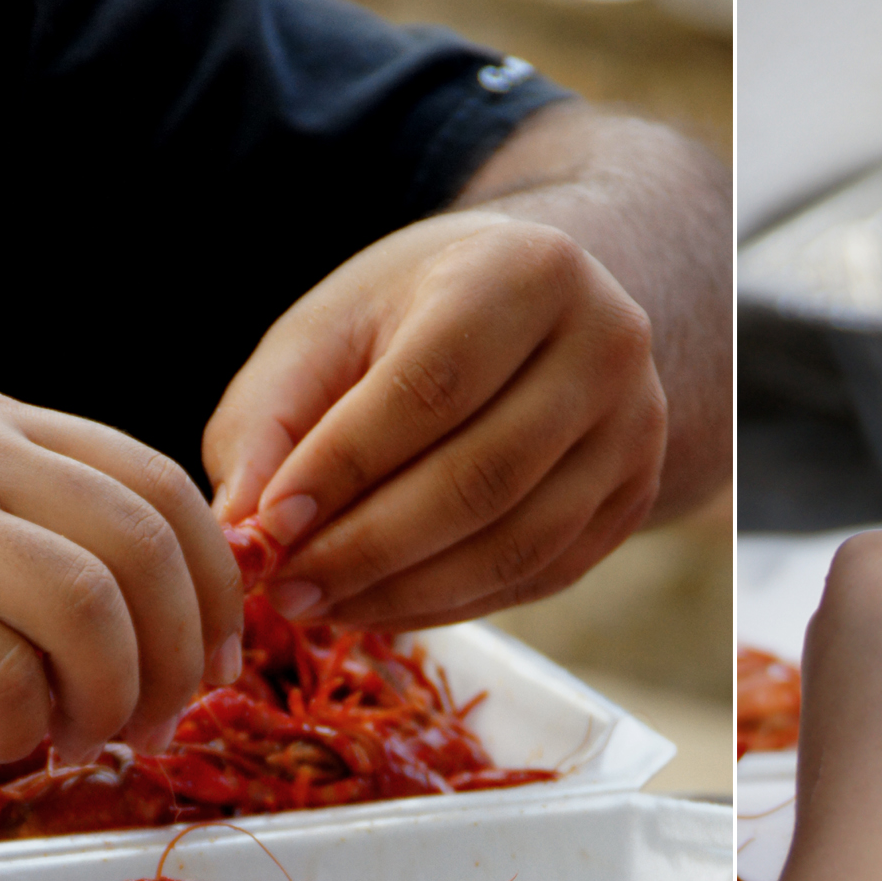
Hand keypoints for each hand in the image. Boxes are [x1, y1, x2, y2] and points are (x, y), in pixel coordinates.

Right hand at [0, 390, 243, 769]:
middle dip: (177, 660)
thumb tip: (209, 617)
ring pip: (88, 611)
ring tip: (74, 742)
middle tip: (156, 727)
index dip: (217, 589)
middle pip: (144, 549)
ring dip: (106, 702)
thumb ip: (76, 552)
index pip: (164, 488)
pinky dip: (18, 733)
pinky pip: (4, 676)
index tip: (223, 664)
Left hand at [202, 211, 666, 628]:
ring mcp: (637, 429)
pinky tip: (382, 607)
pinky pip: (540, 576)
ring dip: (408, 593)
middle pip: (483, 477)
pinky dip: (452, 605)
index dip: (345, 468)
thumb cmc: (412, 315)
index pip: (431, 387)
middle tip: (286, 591)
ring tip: (322, 608)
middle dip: (370, 549)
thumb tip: (244, 536)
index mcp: (528, 272)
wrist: (536, 311)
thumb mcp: (330, 331)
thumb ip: (272, 420)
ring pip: (517, 543)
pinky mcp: (636, 498)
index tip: (268, 528)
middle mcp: (607, 347)